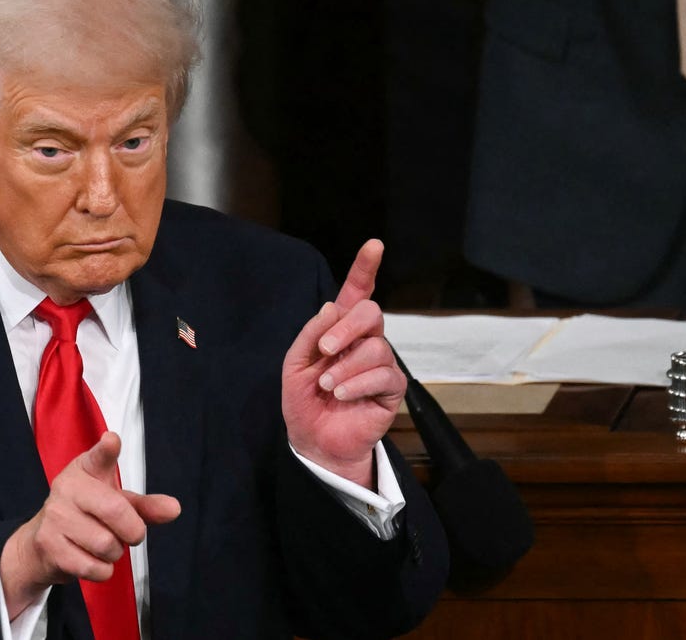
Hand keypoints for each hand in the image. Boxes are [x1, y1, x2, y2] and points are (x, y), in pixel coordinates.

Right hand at [0, 432, 180, 618]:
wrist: (41, 544)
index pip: (97, 457)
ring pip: (107, 545)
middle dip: (133, 531)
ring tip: (103, 546)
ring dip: (115, 554)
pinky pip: (93, 567)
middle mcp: (67, 488)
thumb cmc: (85, 516)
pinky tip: (91, 560)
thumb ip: (145, 506)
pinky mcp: (49, 545)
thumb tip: (173, 508)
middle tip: (129, 534)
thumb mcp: (115, 502)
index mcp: (85, 469)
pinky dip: (102, 571)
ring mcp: (55, 517)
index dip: (106, 449)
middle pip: (116, 511)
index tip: (113, 441)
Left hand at [280, 239, 404, 487]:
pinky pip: (383, 375)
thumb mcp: (295, 363)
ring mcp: (380, 364)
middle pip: (371, 314)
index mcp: (340, 330)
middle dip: (347, 327)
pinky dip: (356, 383)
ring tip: (326, 385)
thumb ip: (311, 334)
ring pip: (377, 347)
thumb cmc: (304, 399)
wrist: (313, 439)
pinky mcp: (391, 390)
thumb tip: (332, 307)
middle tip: (324, 350)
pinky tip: (340, 394)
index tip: (374, 245)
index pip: (357, 293)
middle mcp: (364, 342)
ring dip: (346, 366)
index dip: (365, 268)